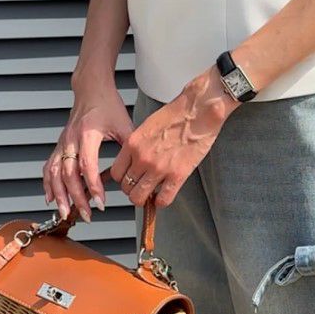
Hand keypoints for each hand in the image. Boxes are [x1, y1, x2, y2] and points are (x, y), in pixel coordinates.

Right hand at [43, 83, 133, 222]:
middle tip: (87, 215)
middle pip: (68, 174)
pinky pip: (49, 167)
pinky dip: (48, 184)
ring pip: (54, 173)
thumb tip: (140, 173)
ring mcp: (62, 143)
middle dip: (77, 198)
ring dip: (59, 195)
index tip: (101, 203)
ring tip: (65, 213)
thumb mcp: (125, 125)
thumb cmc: (108, 106)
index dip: (93, 186)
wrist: (91, 89)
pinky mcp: (59, 146)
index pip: (87, 166)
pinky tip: (51, 198)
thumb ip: (130, 149)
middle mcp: (71, 139)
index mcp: (87, 135)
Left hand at [110, 64, 239, 207]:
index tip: (130, 180)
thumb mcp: (147, 127)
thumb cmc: (176, 115)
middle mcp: (142, 158)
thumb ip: (138, 145)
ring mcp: (159, 168)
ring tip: (151, 196)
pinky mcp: (177, 176)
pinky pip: (163, 199)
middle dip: (132, 191)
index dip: (123, 179)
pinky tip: (164, 197)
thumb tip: (137, 160)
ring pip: (140, 197)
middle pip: (126, 187)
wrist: (197, 111)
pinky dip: (162, 202)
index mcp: (133, 144)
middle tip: (141, 189)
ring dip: (145, 199)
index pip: (116, 173)